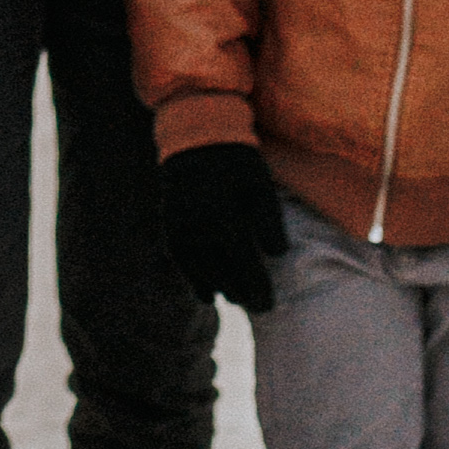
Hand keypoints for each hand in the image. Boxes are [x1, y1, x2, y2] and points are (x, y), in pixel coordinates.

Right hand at [158, 139, 289, 311]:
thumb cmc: (237, 165)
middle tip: (259, 306)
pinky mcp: (171, 231)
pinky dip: (197, 282)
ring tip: (238, 299)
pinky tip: (210, 295)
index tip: (269, 305)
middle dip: (243, 294)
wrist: (196, 142)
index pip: (246, 266)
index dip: (259, 289)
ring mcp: (181, 231)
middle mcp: (199, 229)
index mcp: (225, 218)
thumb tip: (277, 256)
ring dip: (222, 289)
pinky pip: (185, 266)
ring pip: (204, 274)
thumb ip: (270, 222)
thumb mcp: (261, 186)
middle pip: (225, 276)